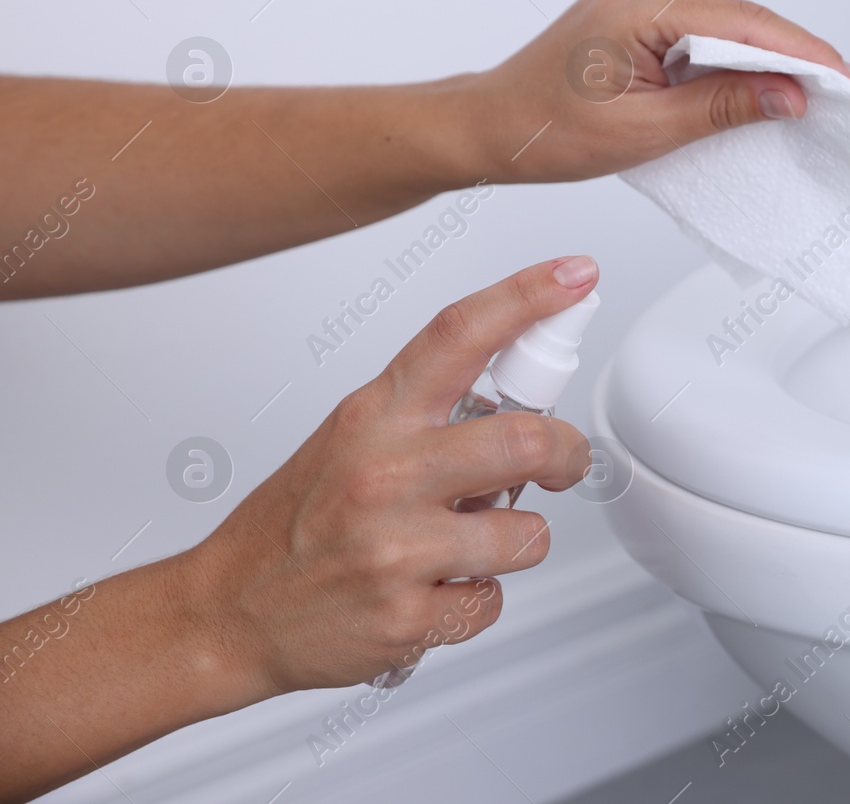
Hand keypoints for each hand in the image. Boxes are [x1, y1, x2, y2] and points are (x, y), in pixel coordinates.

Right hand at [180, 257, 598, 698]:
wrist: (229, 611)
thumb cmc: (296, 521)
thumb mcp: (351, 437)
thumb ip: (428, 410)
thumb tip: (524, 389)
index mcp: (375, 417)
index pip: (460, 333)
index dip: (527, 297)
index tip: (576, 276)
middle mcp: (385, 475)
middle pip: (524, 440)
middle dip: (566, 454)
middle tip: (562, 462)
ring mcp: (395, 549)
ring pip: (526, 533)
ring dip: (516, 540)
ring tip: (469, 541)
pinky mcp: (407, 618)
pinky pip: (493, 600)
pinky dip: (477, 598)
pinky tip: (436, 588)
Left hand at [468, 0, 849, 182]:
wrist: (497, 123)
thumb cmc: (549, 129)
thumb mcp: (647, 131)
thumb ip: (724, 107)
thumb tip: (791, 96)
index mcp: (640, 2)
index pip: (745, 23)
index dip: (804, 54)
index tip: (849, 80)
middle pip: (743, 18)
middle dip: (794, 57)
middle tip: (847, 93)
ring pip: (729, 23)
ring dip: (767, 59)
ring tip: (815, 93)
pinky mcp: (645, 6)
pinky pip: (708, 28)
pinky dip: (737, 58)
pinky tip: (765, 83)